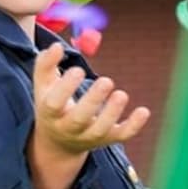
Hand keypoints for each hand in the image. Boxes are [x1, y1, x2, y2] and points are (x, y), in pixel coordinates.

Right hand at [29, 43, 149, 188]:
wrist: (58, 142)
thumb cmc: (52, 104)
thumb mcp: (43, 87)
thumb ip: (45, 65)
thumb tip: (56, 46)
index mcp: (50, 113)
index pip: (54, 104)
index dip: (65, 89)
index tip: (78, 70)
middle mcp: (67, 127)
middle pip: (78, 119)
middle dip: (92, 101)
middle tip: (106, 81)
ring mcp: (87, 135)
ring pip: (100, 129)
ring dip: (112, 113)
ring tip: (121, 94)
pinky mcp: (107, 138)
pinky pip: (121, 135)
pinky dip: (133, 126)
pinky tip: (144, 111)